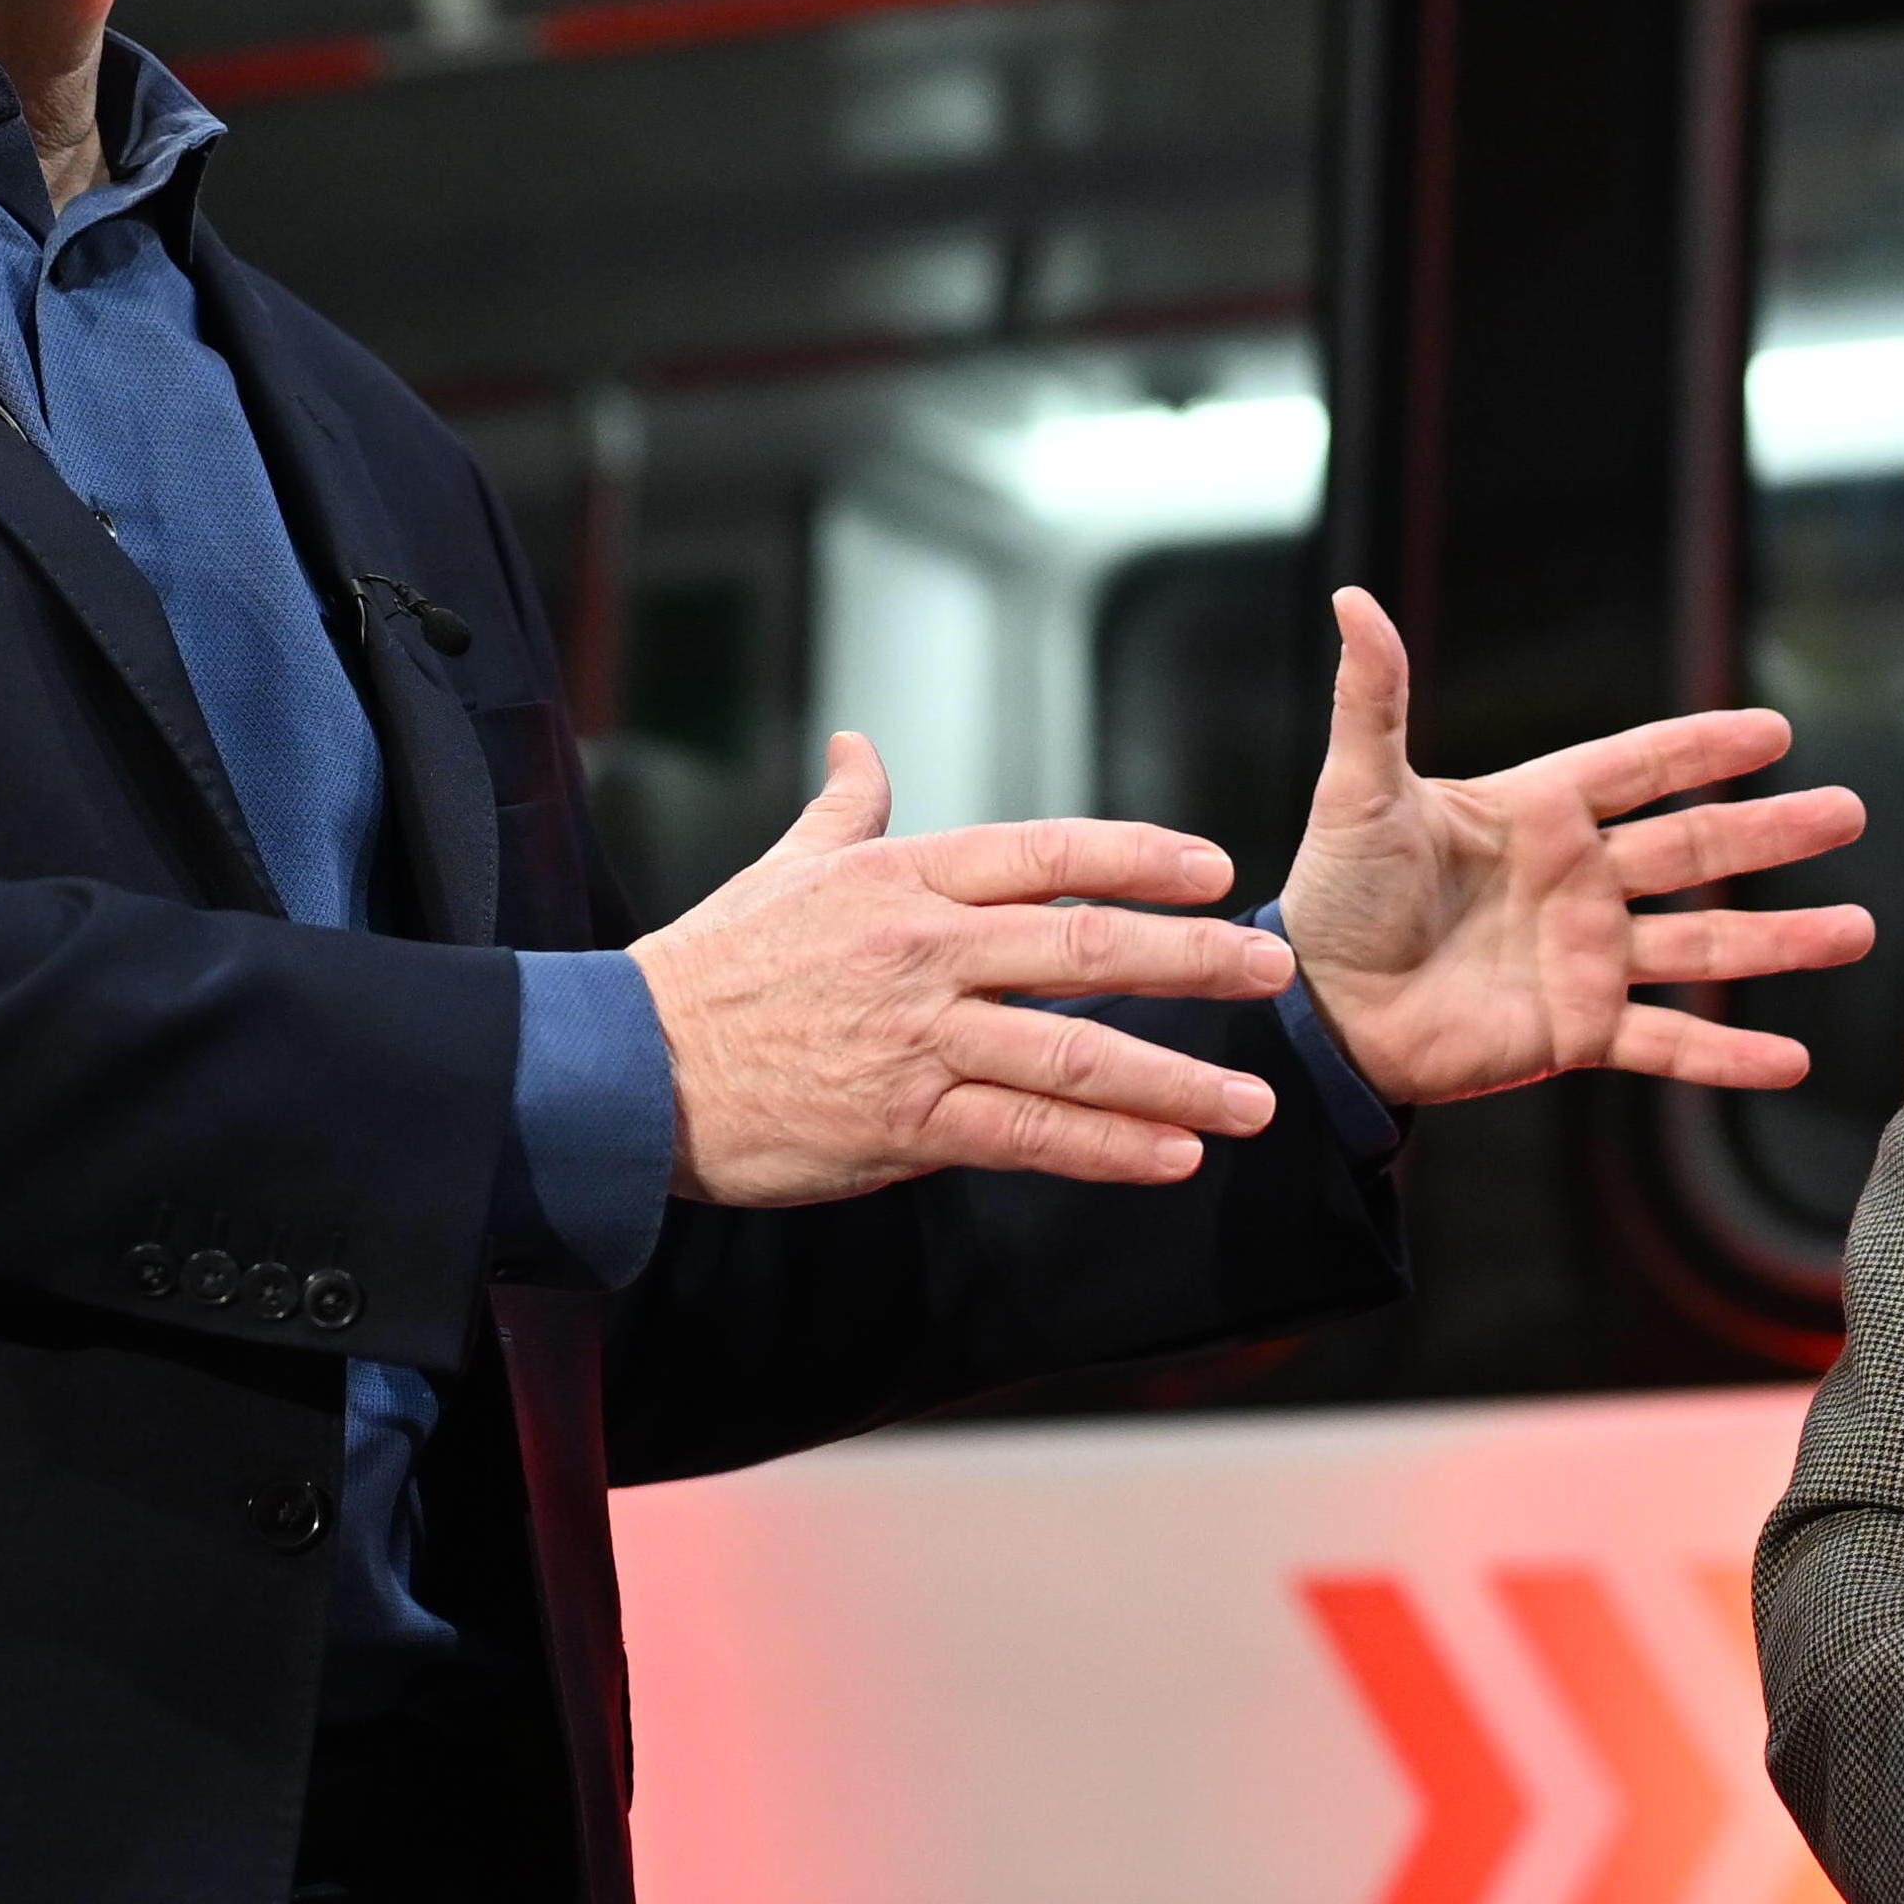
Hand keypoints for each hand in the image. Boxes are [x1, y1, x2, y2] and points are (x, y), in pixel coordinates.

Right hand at [629, 733, 1300, 1203]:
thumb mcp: (784, 871)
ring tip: (1253, 1100)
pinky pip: (1030, 1134)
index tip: (1215, 868)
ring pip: (1077, 1052)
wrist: (629, 1069)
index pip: (1049, 853)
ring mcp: (920, 1039)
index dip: (1142, 857)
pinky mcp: (906, 1123)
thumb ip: (844, 810)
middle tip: (1274, 968)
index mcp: (904, 878)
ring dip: (1178, 1078)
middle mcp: (925, 950)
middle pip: (1089, 945)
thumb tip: (861, 748)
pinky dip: (1108, 1147)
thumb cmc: (711, 968)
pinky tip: (1173, 1156)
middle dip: (1197, 958)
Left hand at [1268, 587, 1875, 1105]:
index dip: (1704, 748)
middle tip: (1849, 811)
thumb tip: (1353, 601)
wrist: (1317, 1009)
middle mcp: (1577, 882)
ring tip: (1859, 930)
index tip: (1775, 731)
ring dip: (1782, 942)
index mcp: (1538, 813)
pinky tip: (1791, 1062)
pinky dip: (1727, 1057)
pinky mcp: (1577, 1031)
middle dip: (1774, 833)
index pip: (1641, 768)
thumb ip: (1374, 699)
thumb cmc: (1333, 893)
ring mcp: (1585, 958)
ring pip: (1704, 947)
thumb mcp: (1358, 790)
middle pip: (1696, 850)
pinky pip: (1667, 1043)